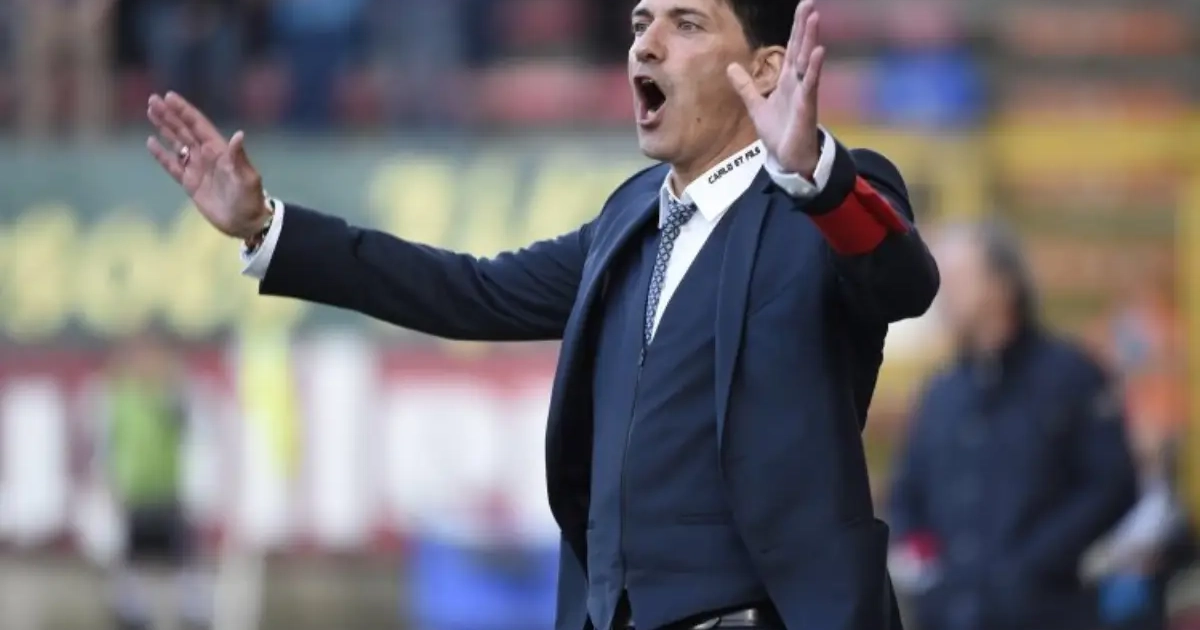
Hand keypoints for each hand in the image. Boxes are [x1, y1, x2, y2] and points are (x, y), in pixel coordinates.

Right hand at [146, 92, 268, 239]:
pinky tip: (151, 142)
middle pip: (184, 130)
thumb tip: (239, 135)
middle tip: (152, 99)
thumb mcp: (247, 178)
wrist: (245, 223)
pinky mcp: (190, 183)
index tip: (169, 96)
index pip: (198, 125)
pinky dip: (161, 154)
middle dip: (169, 115)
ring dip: (164, 128)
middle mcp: (206, 155)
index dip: (184, 111)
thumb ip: (239, 157)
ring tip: (151, 112)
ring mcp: (197, 168)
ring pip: (176, 143)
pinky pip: (172, 165)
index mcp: (219, 150)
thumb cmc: (250, 199)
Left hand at [727, 0, 825, 176]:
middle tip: (809, 3)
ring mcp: (804, 92)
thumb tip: (731, 67)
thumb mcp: (756, 105)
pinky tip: (818, 51)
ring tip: (814, 17)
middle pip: (801, 47)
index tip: (801, 8)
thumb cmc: (778, 132)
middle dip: (804, 25)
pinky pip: (810, 83)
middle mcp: (798, 82)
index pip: (791, 47)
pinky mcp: (807, 106)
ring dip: (810, 39)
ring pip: (807, 60)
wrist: (789, 158)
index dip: (795, 28)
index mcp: (787, 80)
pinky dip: (813, 67)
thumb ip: (745, 86)